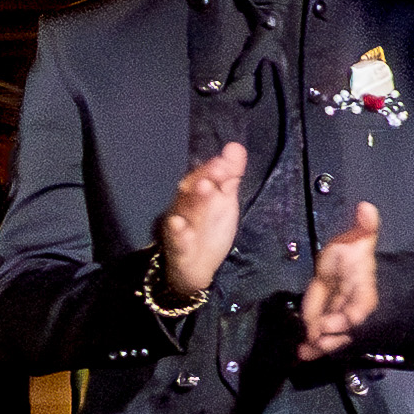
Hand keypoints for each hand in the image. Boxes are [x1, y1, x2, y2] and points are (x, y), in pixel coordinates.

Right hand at [153, 140, 246, 299]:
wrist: (196, 267)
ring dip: (195, 199)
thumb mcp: (223, 202)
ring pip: (186, 212)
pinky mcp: (179, 250)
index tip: (226, 162)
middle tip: (219, 168)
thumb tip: (236, 146)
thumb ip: (229, 175)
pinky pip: (177, 241)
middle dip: (205, 176)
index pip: (203, 175)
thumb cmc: (208, 228)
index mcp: (196, 194)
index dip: (213, 168)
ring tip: (204, 186)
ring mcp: (180, 228)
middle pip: (192, 189)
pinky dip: (178, 233)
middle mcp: (184, 206)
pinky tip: (179, 225)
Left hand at [296, 202, 383, 357]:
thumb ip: (365, 226)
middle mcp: (351, 302)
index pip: (365, 299)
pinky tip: (301, 353)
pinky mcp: (324, 319)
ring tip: (307, 350)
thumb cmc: (352, 250)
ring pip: (332, 333)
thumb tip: (367, 207)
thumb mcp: (358, 237)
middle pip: (345, 322)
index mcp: (362, 284)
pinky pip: (318, 334)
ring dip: (321, 343)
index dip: (359, 309)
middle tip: (321, 335)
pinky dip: (310, 345)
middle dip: (335, 331)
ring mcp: (337, 313)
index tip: (352, 318)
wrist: (343, 265)